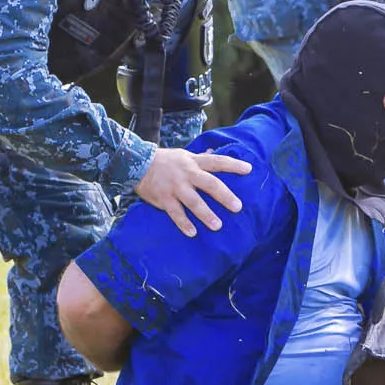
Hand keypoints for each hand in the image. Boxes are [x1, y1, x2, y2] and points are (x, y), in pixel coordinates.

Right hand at [134, 147, 251, 237]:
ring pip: (193, 201)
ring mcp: (175, 187)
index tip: (249, 169)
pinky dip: (183, 223)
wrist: (136, 163)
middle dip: (224, 195)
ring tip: (217, 226)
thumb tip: (215, 151)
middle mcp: (187, 174)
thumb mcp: (184, 155)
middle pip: (209, 184)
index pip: (217, 161)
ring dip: (205, 214)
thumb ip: (200, 158)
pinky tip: (192, 233)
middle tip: (237, 207)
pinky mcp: (163, 198)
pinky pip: (175, 213)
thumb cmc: (165, 161)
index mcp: (194, 162)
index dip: (233, 165)